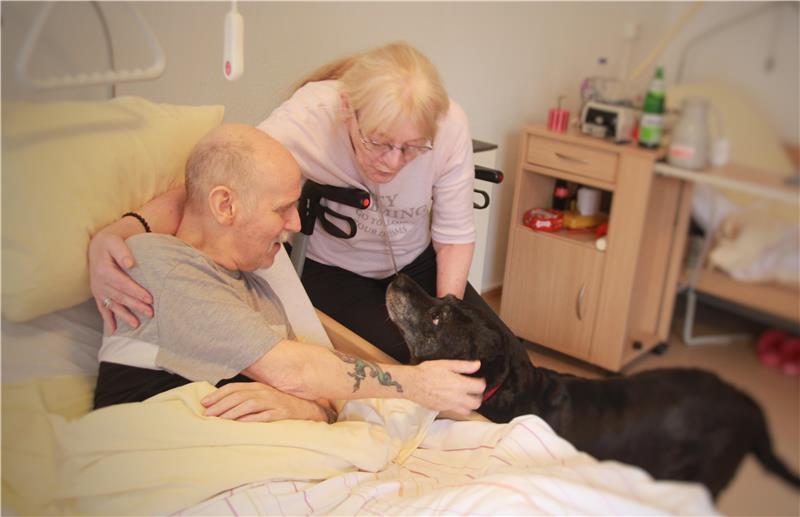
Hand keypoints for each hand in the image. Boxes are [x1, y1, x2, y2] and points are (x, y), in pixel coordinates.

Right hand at [89, 229, 152, 332]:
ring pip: (112, 306)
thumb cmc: (109, 243)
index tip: (150, 299)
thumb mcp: (115, 242)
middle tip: (151, 313)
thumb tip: (130, 263)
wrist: (97, 246)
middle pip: (120, 297)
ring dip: (125, 316)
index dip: (137, 292)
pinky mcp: (98, 295)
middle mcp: (99, 283)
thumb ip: (122, 252)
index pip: (123, 284)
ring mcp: (98, 291)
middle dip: (135, 306)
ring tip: (137, 325)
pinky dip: (108, 320)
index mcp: (104, 271)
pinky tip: (114, 331)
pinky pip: (102, 309)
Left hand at [201, 382, 331, 422]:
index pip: (234, 388)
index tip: (204, 403)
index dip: (218, 395)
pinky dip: (250, 420)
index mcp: (258, 387)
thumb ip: (247, 398)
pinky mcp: (280, 413)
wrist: (307, 409)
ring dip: (232, 412)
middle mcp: (264, 392)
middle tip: (207, 414)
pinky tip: (239, 425)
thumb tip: (223, 406)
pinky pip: (263, 416)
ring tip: (219, 420)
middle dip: (220, 405)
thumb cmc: (281, 404)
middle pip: (238, 396)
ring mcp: (272, 402)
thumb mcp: (263, 397)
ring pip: (248, 405)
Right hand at [410, 360, 484, 415]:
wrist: (412, 384)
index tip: (479, 379)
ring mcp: (450, 405)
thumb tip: (477, 365)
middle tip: (474, 390)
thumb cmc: (427, 372)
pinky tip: (454, 399)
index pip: (480, 387)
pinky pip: (456, 411)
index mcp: (460, 385)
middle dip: (478, 396)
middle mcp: (457, 398)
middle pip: (477, 403)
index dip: (482, 382)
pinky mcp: (442, 409)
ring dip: (470, 404)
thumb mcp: (446, 364)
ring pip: (468, 411)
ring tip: (466, 397)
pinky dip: (459, 407)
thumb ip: (464, 365)